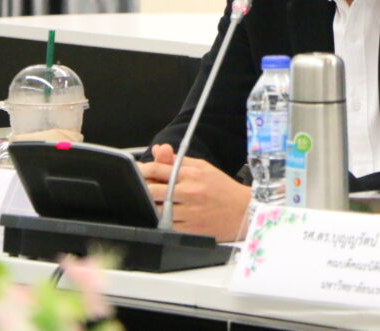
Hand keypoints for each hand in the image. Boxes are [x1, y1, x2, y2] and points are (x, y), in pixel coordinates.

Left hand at [137, 144, 251, 241]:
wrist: (244, 211)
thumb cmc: (222, 188)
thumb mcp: (202, 167)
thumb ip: (177, 160)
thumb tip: (158, 150)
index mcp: (192, 174)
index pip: (158, 169)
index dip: (142, 170)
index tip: (135, 171)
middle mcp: (190, 192)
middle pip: (152, 190)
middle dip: (141, 189)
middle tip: (138, 188)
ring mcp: (190, 212)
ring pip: (156, 210)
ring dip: (149, 207)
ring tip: (148, 203)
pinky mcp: (191, 229)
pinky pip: (166, 226)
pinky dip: (159, 222)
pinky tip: (160, 217)